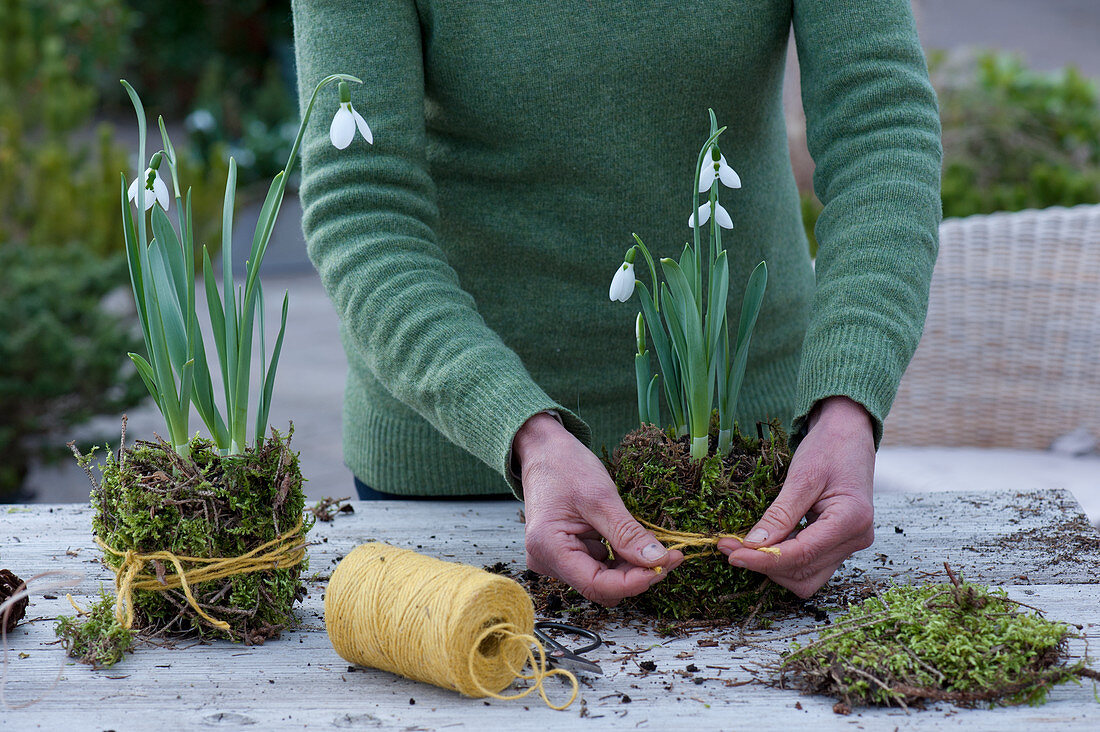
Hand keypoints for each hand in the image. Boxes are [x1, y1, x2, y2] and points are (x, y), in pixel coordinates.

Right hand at [515, 413, 683, 605]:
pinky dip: (620, 558)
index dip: (635, 581)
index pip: (597, 585)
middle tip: (671, 554)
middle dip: (637, 574)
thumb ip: (627, 533)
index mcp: (548, 548)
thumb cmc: (565, 466)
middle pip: (600, 586)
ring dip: (630, 568)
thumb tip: (657, 560)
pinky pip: (597, 567)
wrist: (544, 451)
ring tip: (655, 546)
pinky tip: (633, 542)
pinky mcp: (565, 553)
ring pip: (602, 580)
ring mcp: (555, 559)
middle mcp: (547, 561)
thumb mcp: (601, 497)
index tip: (667, 564)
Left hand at [716, 396, 874, 596]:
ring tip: (744, 545)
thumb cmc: (829, 448)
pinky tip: (765, 543)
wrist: (849, 436)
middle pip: (804, 573)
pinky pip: (809, 565)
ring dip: (773, 567)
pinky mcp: (839, 545)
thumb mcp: (802, 476)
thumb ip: (780, 514)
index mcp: (852, 519)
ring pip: (806, 577)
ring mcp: (850, 545)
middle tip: (730, 546)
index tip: (732, 554)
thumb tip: (753, 545)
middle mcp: (856, 538)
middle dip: (765, 564)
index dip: (764, 559)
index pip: (802, 554)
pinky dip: (784, 560)